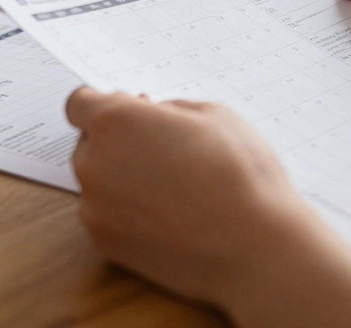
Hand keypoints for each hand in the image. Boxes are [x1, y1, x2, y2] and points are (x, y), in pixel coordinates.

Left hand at [66, 88, 350, 327]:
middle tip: (181, 141)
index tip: (132, 103)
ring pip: (106, 178)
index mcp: (117, 120)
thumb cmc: (252, 175)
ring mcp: (103, 211)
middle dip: (130, 135)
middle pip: (96, 138)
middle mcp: (97, 165)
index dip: (114, 99)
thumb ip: (173, 104)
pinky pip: (117, 215)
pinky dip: (140, 209)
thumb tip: (153, 108)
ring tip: (193, 179)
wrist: (265, 252)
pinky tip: (186, 211)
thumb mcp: (220, 112)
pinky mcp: (116, 248)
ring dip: (135, 173)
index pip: (85, 97)